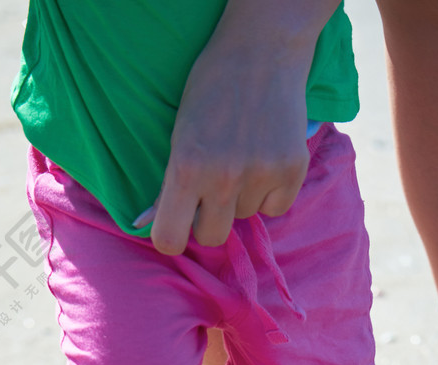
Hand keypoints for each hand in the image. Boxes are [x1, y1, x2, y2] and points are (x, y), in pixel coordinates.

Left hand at [135, 1, 337, 253]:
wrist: (262, 51)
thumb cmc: (211, 90)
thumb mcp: (179, 134)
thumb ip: (167, 183)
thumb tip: (145, 223)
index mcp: (186, 168)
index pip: (170, 239)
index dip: (172, 237)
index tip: (177, 226)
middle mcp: (223, 178)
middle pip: (212, 236)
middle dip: (210, 219)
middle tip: (214, 186)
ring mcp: (260, 175)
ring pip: (245, 217)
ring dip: (243, 197)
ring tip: (244, 157)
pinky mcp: (292, 170)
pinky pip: (276, 208)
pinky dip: (272, 193)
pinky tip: (266, 159)